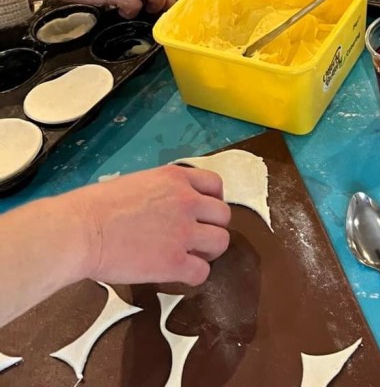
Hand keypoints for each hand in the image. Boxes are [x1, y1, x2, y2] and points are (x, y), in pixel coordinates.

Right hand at [72, 165, 230, 286]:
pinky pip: (202, 272)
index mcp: (176, 178)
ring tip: (190, 257)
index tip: (202, 213)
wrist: (81, 230)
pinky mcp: (175, 262)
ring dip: (208, 251)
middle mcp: (187, 201)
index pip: (215, 185)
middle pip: (223, 215)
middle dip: (212, 227)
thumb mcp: (137, 183)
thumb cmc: (96, 207)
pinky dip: (193, 276)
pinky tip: (178, 274)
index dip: (212, 202)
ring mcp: (184, 232)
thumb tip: (165, 207)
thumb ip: (161, 193)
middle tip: (195, 239)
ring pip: (221, 242)